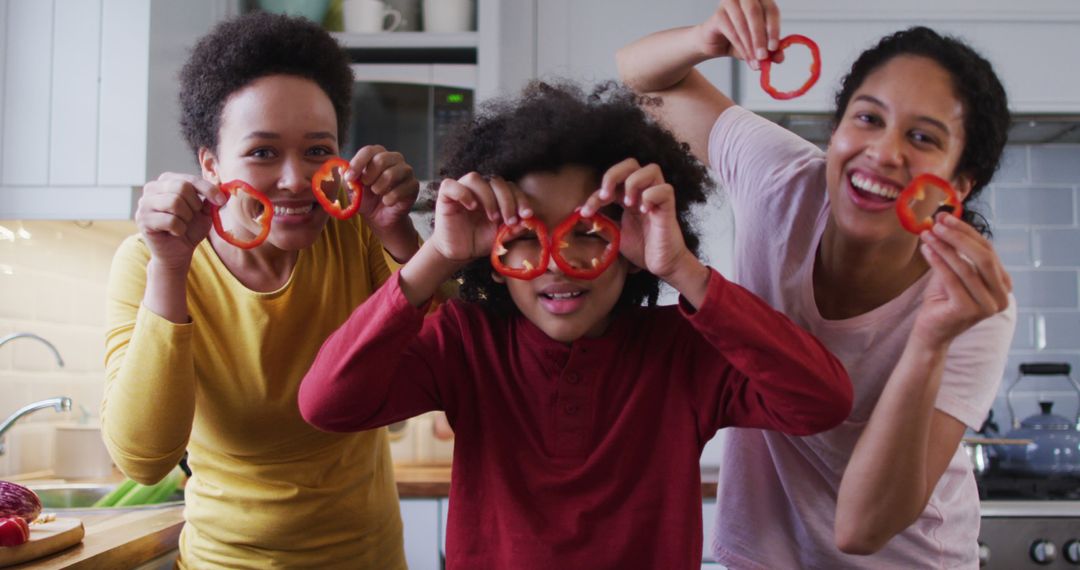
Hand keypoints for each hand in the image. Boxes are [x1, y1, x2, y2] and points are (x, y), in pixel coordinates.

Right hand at [135, 173, 224, 270]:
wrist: (177, 252)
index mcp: (167, 180)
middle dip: (194, 204)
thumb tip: (224, 189)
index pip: (190, 179)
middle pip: (182, 187)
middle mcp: (152, 188)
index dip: (208, 189)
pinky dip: (179, 229)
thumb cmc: (190, 229)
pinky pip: (169, 220)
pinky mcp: (142, 219)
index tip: (222, 201)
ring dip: (186, 217)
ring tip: (183, 224)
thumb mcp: (204, 211)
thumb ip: (209, 198)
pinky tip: (175, 232)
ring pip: (174, 202)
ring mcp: (144, 203)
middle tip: (194, 216)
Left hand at [348, 145, 419, 230]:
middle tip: (366, 186)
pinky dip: (389, 199)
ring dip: (379, 188)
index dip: (358, 164)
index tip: (350, 178)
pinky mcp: (413, 185)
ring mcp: (406, 171)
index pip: (368, 151)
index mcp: (378, 154)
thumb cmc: (366, 198)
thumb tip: (343, 170)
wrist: (380, 216)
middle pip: (381, 159)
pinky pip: (400, 190)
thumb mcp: (352, 187)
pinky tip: (387, 201)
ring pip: (391, 174)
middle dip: (369, 176)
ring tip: (377, 193)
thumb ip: (347, 177)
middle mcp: (394, 158)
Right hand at [430, 173, 530, 263]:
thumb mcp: (501, 236)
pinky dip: (463, 193)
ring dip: (488, 197)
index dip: (520, 199)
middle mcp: (479, 189)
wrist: (458, 253)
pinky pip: (451, 185)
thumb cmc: (479, 242)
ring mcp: (462, 190)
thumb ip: (515, 228)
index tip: (527, 215)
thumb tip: (530, 221)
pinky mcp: (445, 196)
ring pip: (475, 178)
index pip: (510, 187)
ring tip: (493, 217)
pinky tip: (472, 207)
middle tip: (510, 220)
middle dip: (507, 200)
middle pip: (496, 181)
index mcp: (495, 195)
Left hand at [580, 159, 691, 281]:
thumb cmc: (643, 249)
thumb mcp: (616, 234)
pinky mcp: (669, 208)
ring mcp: (658, 198)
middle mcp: (644, 192)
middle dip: (614, 174)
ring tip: (628, 204)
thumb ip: (602, 221)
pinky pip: (664, 189)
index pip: (611, 183)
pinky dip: (651, 196)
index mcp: (630, 196)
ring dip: (634, 182)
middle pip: (631, 163)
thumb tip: (579, 213)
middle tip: (606, 196)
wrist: (663, 266)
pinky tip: (645, 211)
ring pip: (652, 169)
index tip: (585, 212)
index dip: (595, 194)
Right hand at [698, 0, 781, 70]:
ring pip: (743, 23)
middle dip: (761, 38)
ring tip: (754, 61)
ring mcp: (730, 3)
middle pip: (756, 13)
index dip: (774, 29)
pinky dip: (740, 47)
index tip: (774, 48)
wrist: (713, 44)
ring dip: (750, 45)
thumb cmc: (736, 39)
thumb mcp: (757, 47)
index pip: (771, 10)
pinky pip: (732, 31)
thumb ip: (770, 51)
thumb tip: (779, 57)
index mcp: (760, 0)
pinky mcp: (718, 15)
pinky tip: (745, 57)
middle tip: (763, 56)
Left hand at [914, 214, 1012, 346]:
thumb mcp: (954, 272)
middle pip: (982, 256)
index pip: (988, 250)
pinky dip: (938, 261)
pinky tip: (926, 250)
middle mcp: (1001, 296)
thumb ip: (957, 251)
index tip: (945, 217)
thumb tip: (946, 220)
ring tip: (927, 234)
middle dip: (958, 236)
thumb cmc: (942, 300)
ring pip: (966, 267)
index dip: (966, 231)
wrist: (931, 332)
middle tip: (937, 223)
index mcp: (1003, 284)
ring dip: (945, 247)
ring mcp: (987, 306)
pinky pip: (952, 279)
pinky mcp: (967, 311)